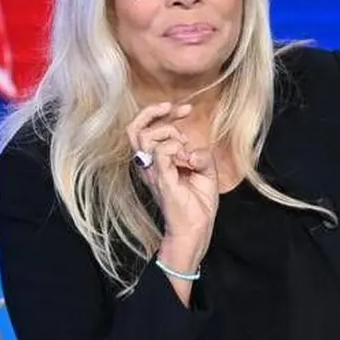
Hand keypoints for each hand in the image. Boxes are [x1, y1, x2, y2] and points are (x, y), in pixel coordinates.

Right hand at [126, 101, 217, 264]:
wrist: (196, 230)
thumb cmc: (197, 205)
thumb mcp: (205, 171)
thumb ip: (200, 154)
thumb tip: (192, 147)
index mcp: (155, 161)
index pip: (146, 129)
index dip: (162, 112)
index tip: (185, 109)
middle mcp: (148, 165)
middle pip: (134, 128)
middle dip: (155, 112)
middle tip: (180, 112)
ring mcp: (152, 172)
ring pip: (143, 137)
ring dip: (168, 132)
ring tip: (184, 144)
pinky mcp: (161, 180)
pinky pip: (160, 153)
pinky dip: (175, 147)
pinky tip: (185, 158)